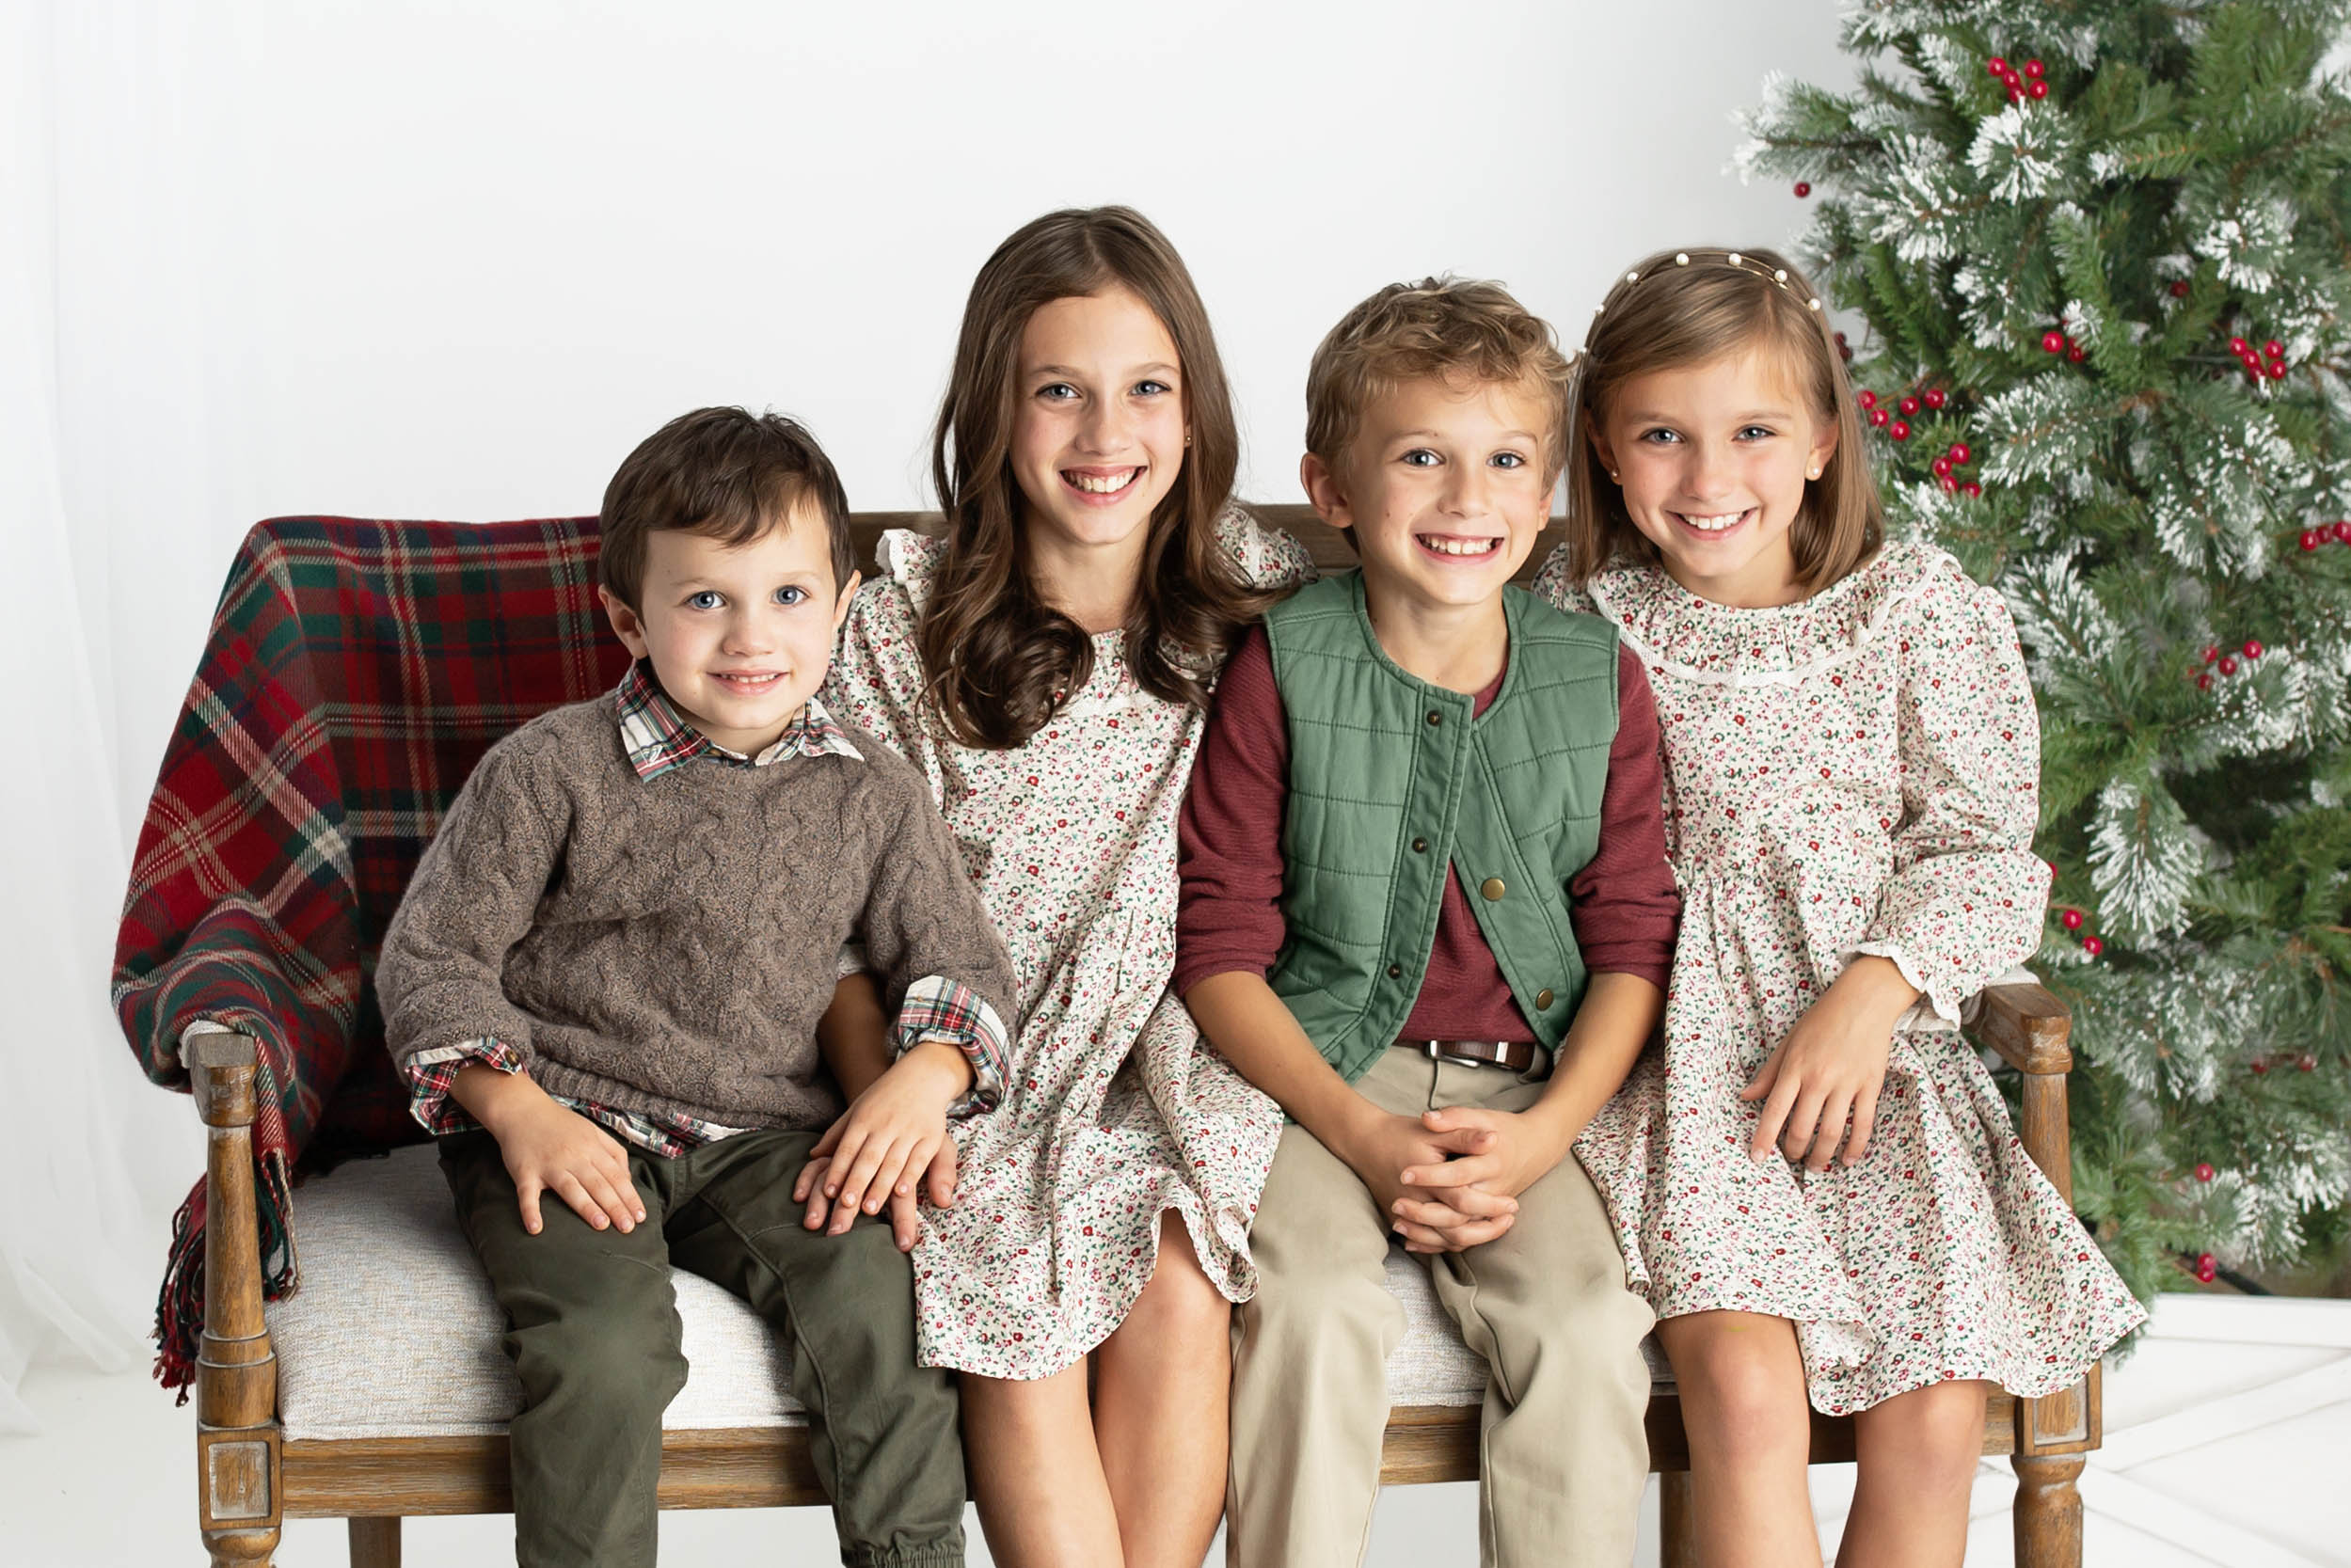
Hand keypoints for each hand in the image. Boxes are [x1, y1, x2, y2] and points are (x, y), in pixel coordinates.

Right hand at [482, 1089, 643, 1236]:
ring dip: (586, 1207)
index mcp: (591, 1147)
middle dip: (615, 1206)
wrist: (522, 1109)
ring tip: (602, 1225)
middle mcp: (573, 1156)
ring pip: (571, 1188)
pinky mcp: (525, 1172)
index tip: (640, 1216)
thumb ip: (613, 1152)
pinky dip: (530, 1211)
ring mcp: (548, 1165)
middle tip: (628, 1228)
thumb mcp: (592, 1131)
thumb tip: (628, 1179)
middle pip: (598, 1184)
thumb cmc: (560, 1124)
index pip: (615, 1175)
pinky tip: (535, 1228)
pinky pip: (527, 1194)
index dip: (629, 1196)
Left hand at [789, 1040, 968, 1244]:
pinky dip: (910, 1176)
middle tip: (846, 1207)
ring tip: (870, 1209)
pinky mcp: (930, 1136)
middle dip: (857, 1183)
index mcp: (864, 1118)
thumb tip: (813, 1154)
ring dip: (881, 1187)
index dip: (838, 1170)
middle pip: (868, 1158)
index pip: (848, 1148)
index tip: (829, 1193)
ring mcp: (909, 1130)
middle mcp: (885, 1125)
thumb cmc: (884, 1096)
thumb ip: (837, 1133)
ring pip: (892, 1162)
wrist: (922, 1074)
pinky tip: (902, 1193)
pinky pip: (919, 1159)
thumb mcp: (857, 1108)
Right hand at [1340, 1111, 1517, 1253]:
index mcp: (1427, 1181)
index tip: (1512, 1204)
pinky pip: (1429, 1241)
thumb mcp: (1433, 1131)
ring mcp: (1407, 1215)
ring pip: (1442, 1241)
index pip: (1463, 1201)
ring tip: (1494, 1229)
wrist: (1363, 1142)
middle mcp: (1417, 1203)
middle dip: (1486, 1229)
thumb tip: (1493, 1139)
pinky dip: (1448, 1243)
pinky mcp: (1401, 1220)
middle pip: (1454, 1230)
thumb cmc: (1400, 1134)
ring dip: (1471, 1239)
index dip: (1490, 1205)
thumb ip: (1463, 1136)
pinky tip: (1467, 1237)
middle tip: (1510, 1219)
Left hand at [1392, 1105, 1571, 1248]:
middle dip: (1425, 1212)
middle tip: (1396, 1204)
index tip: (1404, 1174)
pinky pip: (1463, 1239)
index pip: (1459, 1174)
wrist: (1536, 1146)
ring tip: (1398, 1223)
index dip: (1431, 1175)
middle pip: (1459, 1210)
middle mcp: (1493, 1190)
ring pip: (1461, 1232)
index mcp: (1491, 1163)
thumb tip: (1427, 1118)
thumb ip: (1455, 1118)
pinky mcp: (1488, 1218)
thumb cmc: (1504, 1129)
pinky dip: (1437, 1244)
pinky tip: (1411, 1239)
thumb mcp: (1481, 1116)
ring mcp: (1491, 1208)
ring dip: (1428, 1233)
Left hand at [1739, 956, 1916, 1169]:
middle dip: (1794, 1151)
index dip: (1764, 1138)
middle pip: (1802, 1128)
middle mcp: (1819, 1078)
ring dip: (1822, 1155)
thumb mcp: (1789, 1041)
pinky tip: (1847, 1160)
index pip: (1774, 1111)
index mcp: (1795, 1067)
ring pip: (1832, 1132)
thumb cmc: (1822, 1019)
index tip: (1757, 1158)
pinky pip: (1863, 1125)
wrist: (1864, 1000)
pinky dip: (1855, 1147)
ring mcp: (1847, 1083)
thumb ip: (1769, 1073)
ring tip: (1815, 1165)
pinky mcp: (1871, 1086)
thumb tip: (1746, 1096)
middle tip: (1791, 1159)